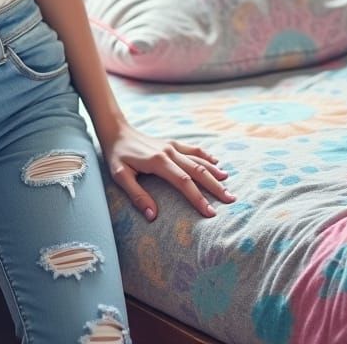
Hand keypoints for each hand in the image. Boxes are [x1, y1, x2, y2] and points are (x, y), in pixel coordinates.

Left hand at [100, 120, 235, 221]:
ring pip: (198, 159)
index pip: (184, 182)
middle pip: (197, 170)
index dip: (198, 198)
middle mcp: (169, 152)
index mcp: (158, 162)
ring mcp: (171, 146)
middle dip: (214, 186)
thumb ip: (136, 196)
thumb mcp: (120, 176)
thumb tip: (153, 216)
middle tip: (231, 200)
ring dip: (214, 172)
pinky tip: (216, 163)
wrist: (116, 130)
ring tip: (228, 184)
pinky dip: (206, 156)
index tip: (211, 213)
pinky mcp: (171, 143)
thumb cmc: (117, 155)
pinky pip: (192, 149)